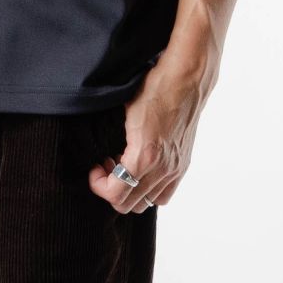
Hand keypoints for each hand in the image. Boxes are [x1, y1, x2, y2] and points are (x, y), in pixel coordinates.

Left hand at [87, 60, 206, 215]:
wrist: (187, 78)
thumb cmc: (155, 89)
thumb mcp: (124, 113)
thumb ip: (113, 141)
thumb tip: (102, 155)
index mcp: (145, 156)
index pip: (115, 193)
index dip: (98, 185)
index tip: (94, 168)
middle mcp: (163, 168)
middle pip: (128, 204)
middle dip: (111, 189)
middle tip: (106, 168)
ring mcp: (175, 169)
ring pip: (146, 203)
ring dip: (129, 190)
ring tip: (123, 168)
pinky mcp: (183, 165)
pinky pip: (164, 195)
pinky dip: (148, 190)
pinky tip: (141, 170)